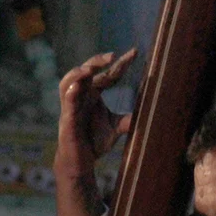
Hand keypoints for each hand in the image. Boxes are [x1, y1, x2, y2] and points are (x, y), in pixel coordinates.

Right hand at [55, 48, 135, 215]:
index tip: (135, 52)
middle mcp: (80, 97)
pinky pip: (66, 104)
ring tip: (91, 69)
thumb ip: (128, 118)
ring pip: (68, 82)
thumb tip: (150, 112)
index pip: (106, 74)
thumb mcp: (116, 127)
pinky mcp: (67, 120)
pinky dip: (70, 93)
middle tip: (114, 56)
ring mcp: (71, 107)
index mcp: (92, 95)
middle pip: (86, 71)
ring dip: (78, 73)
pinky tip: (78, 86)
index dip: (120, 63)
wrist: (80, 163)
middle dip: (98, 61)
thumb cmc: (93, 143)